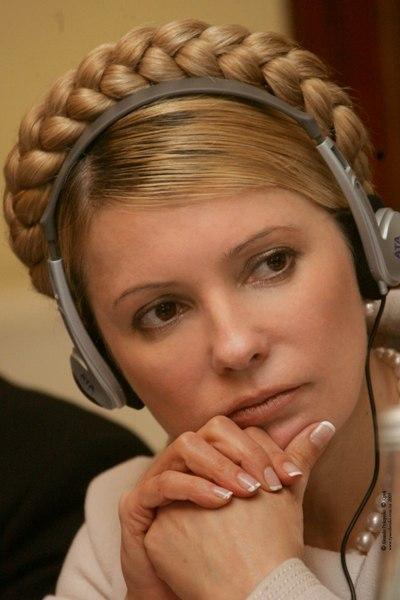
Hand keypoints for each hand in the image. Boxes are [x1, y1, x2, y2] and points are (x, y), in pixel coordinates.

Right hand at [118, 415, 310, 597]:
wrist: (195, 593)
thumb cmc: (231, 550)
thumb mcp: (269, 503)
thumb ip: (293, 463)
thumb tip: (325, 425)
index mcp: (211, 456)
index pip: (236, 431)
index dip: (264, 449)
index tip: (291, 477)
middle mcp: (185, 460)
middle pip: (210, 430)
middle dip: (242, 452)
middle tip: (268, 484)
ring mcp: (159, 477)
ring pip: (184, 446)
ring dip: (219, 465)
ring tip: (246, 492)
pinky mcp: (137, 504)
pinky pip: (162, 482)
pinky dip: (193, 487)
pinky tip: (220, 502)